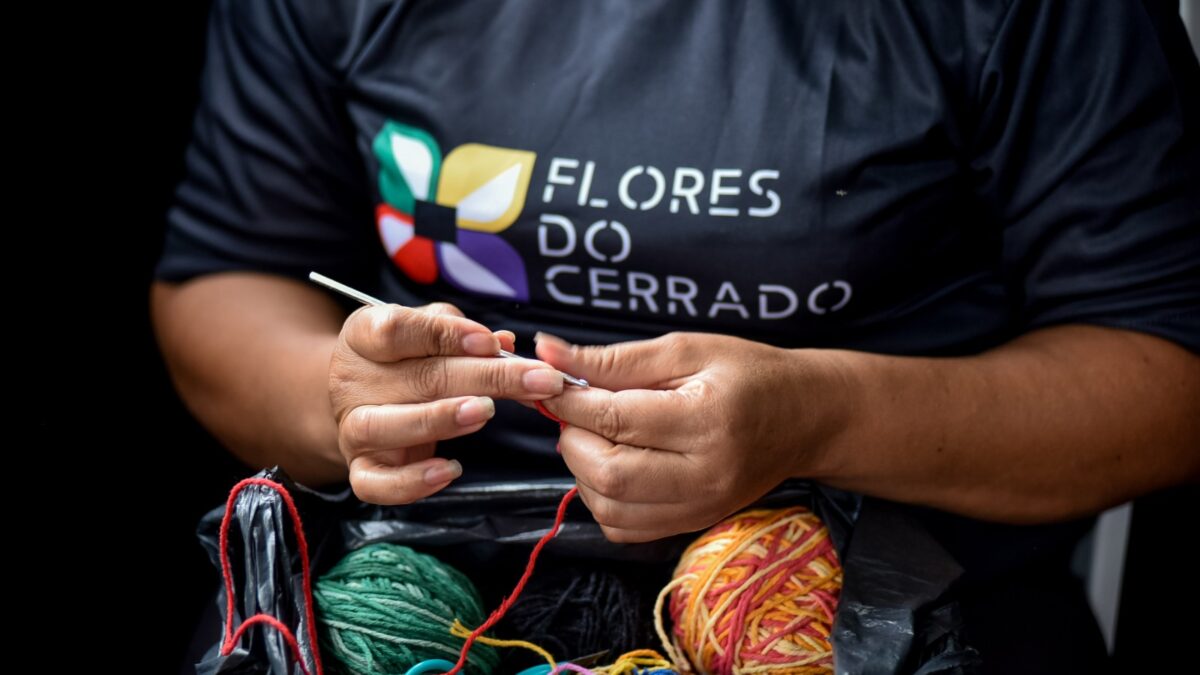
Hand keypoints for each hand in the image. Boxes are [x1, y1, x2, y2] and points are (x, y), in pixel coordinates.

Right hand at [330, 303, 564, 503]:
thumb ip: (461, 332)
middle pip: (418, 378)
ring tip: (486, 413)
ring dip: (442, 419)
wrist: (359, 399)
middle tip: (538, 381)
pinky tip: (451, 470)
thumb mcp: (426, 330)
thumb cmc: (404, 357)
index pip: (396, 329)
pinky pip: (376, 483)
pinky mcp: (360, 468)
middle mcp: (352, 381)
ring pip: (386, 426)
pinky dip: (412, 482)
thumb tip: (503, 342)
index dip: (445, 335)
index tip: (490, 342)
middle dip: (486, 377)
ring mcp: (351, 428)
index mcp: (363, 335)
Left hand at [535, 332, 847, 541]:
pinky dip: (601, 498)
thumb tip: (548, 353)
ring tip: (597, 435)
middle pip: (606, 472)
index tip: (550, 382)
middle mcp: (704, 474)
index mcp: (706, 420)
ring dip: (582, 469)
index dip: (569, 401)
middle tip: (577, 410)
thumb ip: (615, 359)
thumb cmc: (748, 374)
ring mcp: (699, 507)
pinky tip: (614, 464)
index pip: (614, 420)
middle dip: (572, 438)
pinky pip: (623, 528)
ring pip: (608, 506)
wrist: (804, 419)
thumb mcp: (686, 350)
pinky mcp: (692, 523)